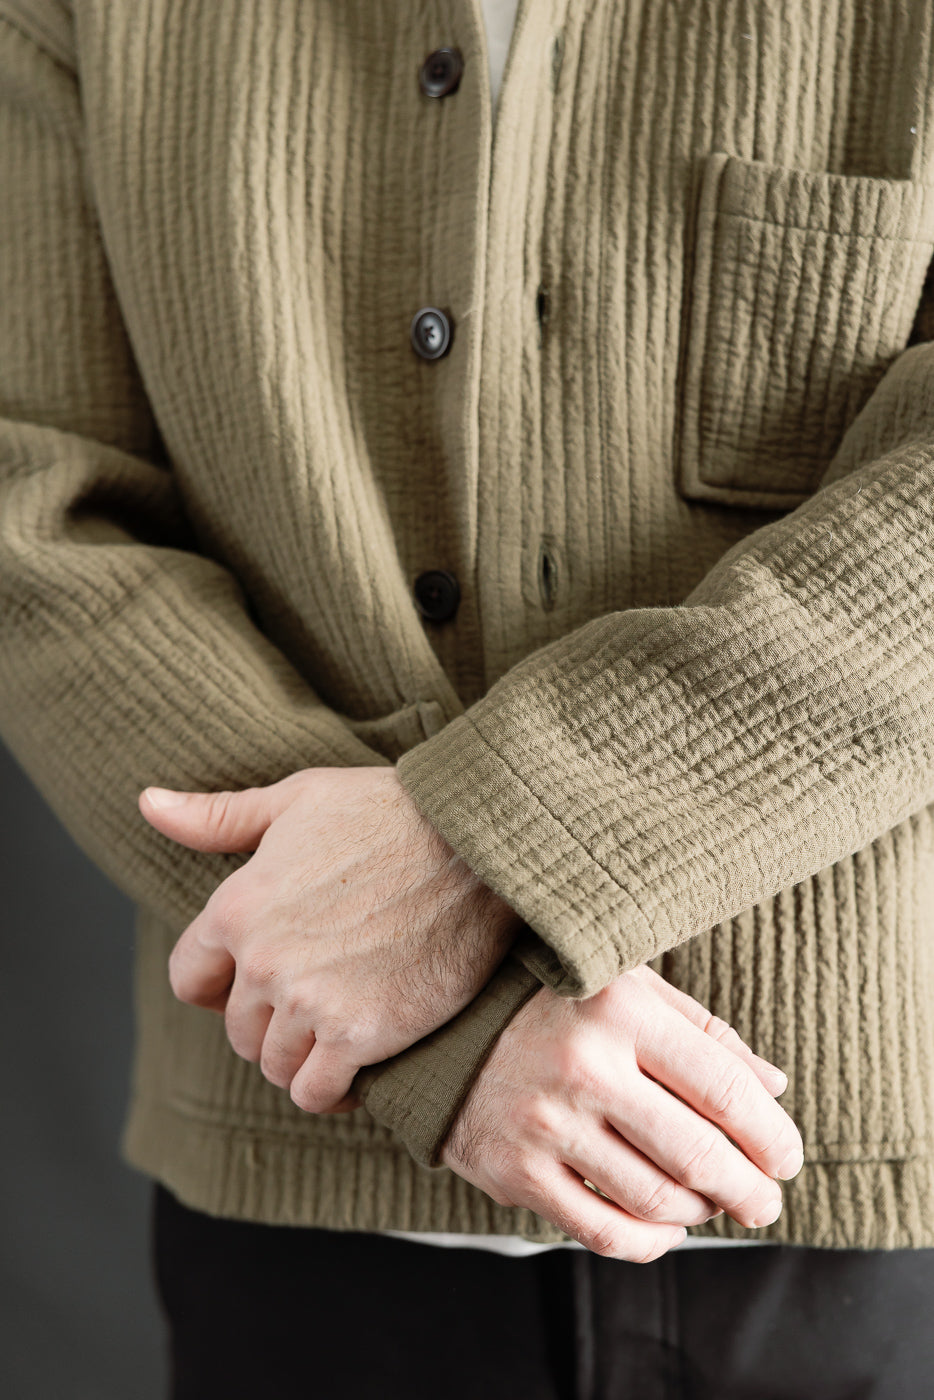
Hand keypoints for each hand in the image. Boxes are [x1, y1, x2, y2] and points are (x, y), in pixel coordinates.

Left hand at [139, 767, 522, 1111]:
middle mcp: (264, 962)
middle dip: (268, 1020)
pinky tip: (358, 1062)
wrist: (476, 843)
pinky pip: (317, 1093)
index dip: (219, 984)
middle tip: (314, 998)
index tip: (255, 980)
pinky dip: (332, 1088)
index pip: (190, 979)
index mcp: (237, 907)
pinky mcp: (362, 1035)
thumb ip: (217, 817)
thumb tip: (148, 805)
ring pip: (275, 1065)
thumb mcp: (297, 799)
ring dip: (301, 1056)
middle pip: (237, 1029)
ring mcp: (311, 1002)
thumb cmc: (388, 810)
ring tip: (337, 1029)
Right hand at [441, 965, 802, 1262]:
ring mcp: (545, 1124)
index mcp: (620, 1009)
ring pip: (656, 1200)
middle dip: (750, 1189)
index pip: (724, 1088)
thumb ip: (703, 1033)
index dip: (772, 1134)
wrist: (441, 1023)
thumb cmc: (553, 1000)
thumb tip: (775, 1088)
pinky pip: (603, 1231)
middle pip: (697, 1154)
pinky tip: (666, 1228)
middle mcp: (582, 1067)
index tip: (787, 1156)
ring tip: (713, 1204)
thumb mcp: (629, 987)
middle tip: (766, 1199)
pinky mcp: (516, 1172)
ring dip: (702, 1213)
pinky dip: (650, 1241)